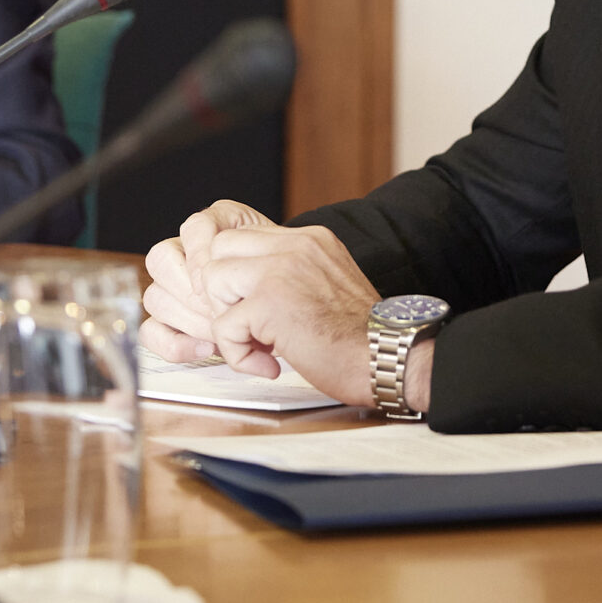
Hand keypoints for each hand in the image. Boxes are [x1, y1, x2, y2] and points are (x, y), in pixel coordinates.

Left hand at [140, 199, 415, 407]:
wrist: (389, 358)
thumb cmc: (361, 337)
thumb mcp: (327, 283)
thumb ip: (293, 273)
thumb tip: (249, 288)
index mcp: (309, 238)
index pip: (242, 236)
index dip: (236, 275)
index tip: (251, 308)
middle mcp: (294, 245)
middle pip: (218, 248)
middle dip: (222, 291)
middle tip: (248, 323)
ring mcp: (280, 270)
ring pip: (212, 281)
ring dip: (227, 320)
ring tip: (258, 343)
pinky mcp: (269, 303)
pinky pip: (223, 326)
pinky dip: (238, 354)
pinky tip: (269, 365)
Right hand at [142, 200, 277, 371]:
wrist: (290, 300)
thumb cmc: (285, 277)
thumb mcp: (283, 255)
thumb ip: (264, 255)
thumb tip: (239, 286)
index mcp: (215, 226)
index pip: (194, 227)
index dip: (204, 253)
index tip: (227, 276)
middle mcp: (185, 251)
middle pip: (162, 260)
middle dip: (196, 292)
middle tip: (226, 311)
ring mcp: (172, 286)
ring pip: (156, 297)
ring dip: (190, 320)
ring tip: (224, 333)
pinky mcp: (168, 320)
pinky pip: (151, 331)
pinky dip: (176, 344)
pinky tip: (207, 348)